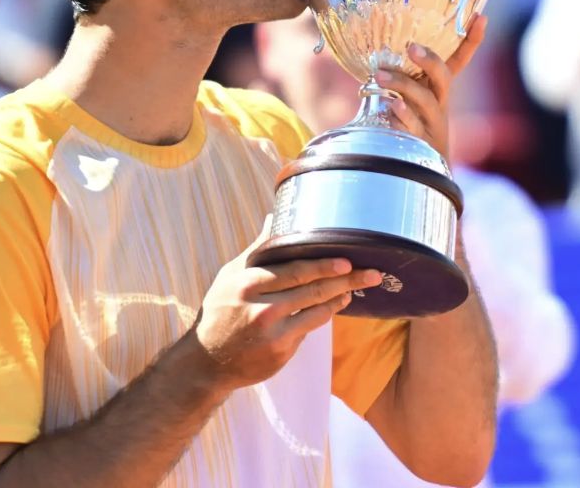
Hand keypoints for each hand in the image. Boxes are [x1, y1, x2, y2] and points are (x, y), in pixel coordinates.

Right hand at [193, 221, 382, 391]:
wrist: (207, 361)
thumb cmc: (220, 311)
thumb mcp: (230, 276)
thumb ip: (257, 249)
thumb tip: (274, 218)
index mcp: (249, 284)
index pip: (294, 271)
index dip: (323, 266)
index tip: (346, 260)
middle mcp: (262, 308)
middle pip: (312, 290)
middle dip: (346, 280)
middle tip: (372, 274)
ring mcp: (273, 333)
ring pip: (316, 311)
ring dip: (340, 298)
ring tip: (356, 288)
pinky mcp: (281, 352)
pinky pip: (309, 329)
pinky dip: (324, 316)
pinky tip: (336, 305)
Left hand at [374, 14, 487, 159]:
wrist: (423, 168)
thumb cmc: (414, 124)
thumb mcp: (412, 98)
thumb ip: (402, 76)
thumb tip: (377, 49)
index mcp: (440, 88)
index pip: (460, 60)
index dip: (472, 40)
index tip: (481, 16)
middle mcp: (440, 103)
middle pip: (443, 78)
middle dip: (430, 61)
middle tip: (412, 47)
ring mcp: (431, 123)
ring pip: (423, 100)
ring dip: (402, 85)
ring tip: (380, 75)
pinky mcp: (420, 142)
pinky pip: (412, 126)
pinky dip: (402, 115)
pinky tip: (390, 107)